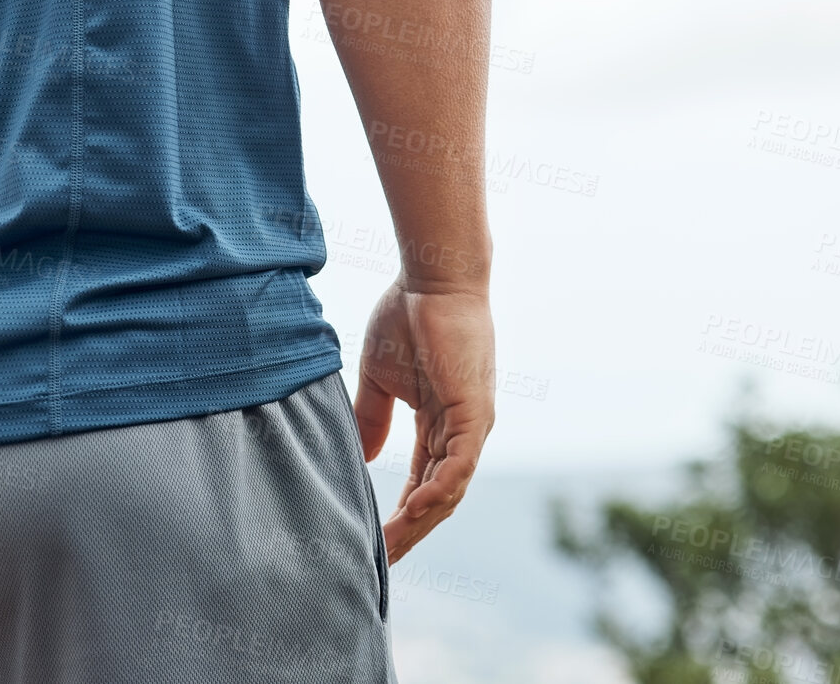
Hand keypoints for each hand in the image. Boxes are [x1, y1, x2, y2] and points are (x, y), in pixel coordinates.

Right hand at [352, 277, 495, 564]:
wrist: (431, 280)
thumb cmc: (407, 317)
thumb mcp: (378, 378)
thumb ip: (372, 417)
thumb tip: (366, 457)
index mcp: (440, 424)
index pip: (422, 481)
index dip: (401, 512)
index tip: (375, 539)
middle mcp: (461, 432)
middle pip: (439, 496)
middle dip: (411, 529)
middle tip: (382, 559)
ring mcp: (471, 425)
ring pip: (450, 489)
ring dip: (421, 519)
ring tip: (391, 545)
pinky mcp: (473, 412)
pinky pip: (459, 464)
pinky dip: (439, 490)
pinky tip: (414, 510)